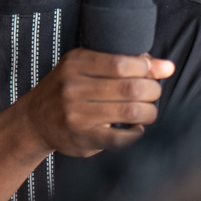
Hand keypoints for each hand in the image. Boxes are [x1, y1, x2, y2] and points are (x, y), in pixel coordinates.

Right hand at [11, 48, 174, 157]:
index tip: (159, 72)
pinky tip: (136, 128)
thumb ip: (120, 61)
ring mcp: (77, 114)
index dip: (148, 68)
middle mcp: (74, 87)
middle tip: (154, 93)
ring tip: (148, 111)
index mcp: (76, 63)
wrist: (34, 120)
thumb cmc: (68, 89)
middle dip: (152, 90)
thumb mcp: (83, 66)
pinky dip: (136, 133)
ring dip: (149, 112)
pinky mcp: (82, 137)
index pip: (122, 63)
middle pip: (130, 88)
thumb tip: (165, 66)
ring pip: (129, 112)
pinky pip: (120, 138)